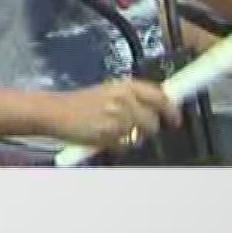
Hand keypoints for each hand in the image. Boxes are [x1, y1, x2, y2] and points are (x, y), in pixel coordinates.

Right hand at [40, 78, 179, 147]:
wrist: (56, 112)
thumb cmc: (80, 103)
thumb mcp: (108, 91)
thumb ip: (132, 97)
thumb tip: (156, 105)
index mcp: (125, 86)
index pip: (159, 96)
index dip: (171, 109)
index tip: (176, 118)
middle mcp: (124, 100)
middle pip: (153, 120)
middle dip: (150, 127)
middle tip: (140, 129)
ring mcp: (117, 118)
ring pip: (140, 135)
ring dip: (131, 137)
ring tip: (114, 131)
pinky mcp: (109, 135)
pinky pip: (125, 146)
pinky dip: (118, 146)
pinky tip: (105, 138)